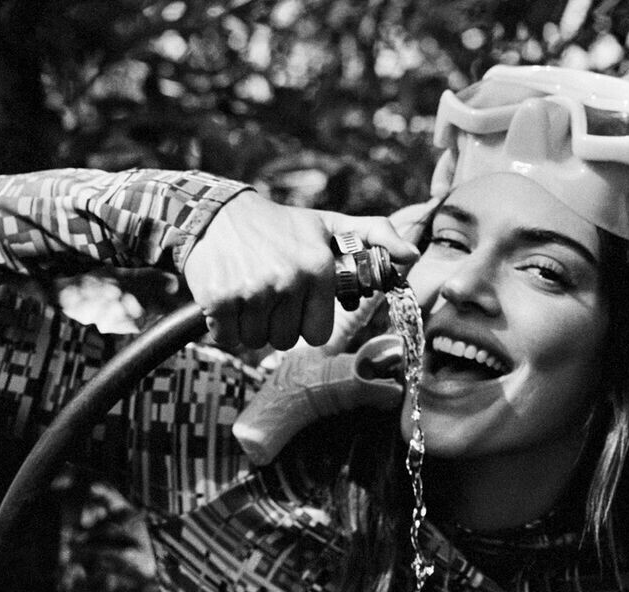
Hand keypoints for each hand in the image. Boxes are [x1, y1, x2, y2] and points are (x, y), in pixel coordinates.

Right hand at [182, 192, 420, 352]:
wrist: (217, 214)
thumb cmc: (280, 226)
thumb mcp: (329, 225)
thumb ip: (374, 237)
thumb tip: (411, 256)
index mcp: (318, 267)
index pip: (318, 334)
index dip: (304, 322)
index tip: (294, 300)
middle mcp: (288, 279)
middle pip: (286, 341)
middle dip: (276, 325)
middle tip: (267, 294)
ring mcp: (253, 290)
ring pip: (257, 342)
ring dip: (250, 326)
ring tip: (248, 294)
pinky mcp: (220, 299)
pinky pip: (228, 338)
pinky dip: (223, 326)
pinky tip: (226, 299)